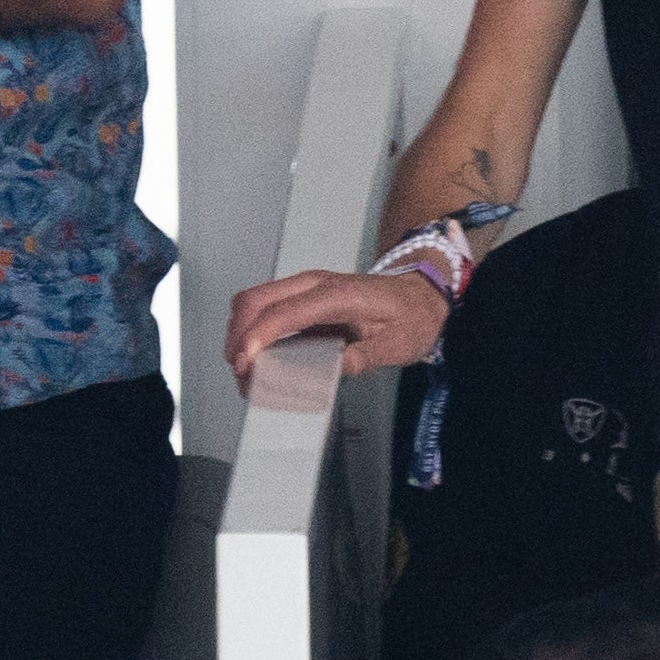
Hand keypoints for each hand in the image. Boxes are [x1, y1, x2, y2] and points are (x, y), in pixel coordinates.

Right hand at [224, 265, 451, 384]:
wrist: (423, 294)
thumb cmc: (412, 315)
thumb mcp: (398, 343)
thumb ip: (364, 357)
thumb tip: (330, 370)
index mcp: (337, 295)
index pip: (282, 312)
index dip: (256, 339)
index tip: (245, 365)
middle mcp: (315, 285)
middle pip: (253, 301)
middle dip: (237, 338)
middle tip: (241, 374)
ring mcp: (305, 289)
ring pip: (252, 302)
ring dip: (240, 335)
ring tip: (246, 371)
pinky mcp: (302, 298)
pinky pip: (264, 308)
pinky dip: (250, 331)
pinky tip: (256, 358)